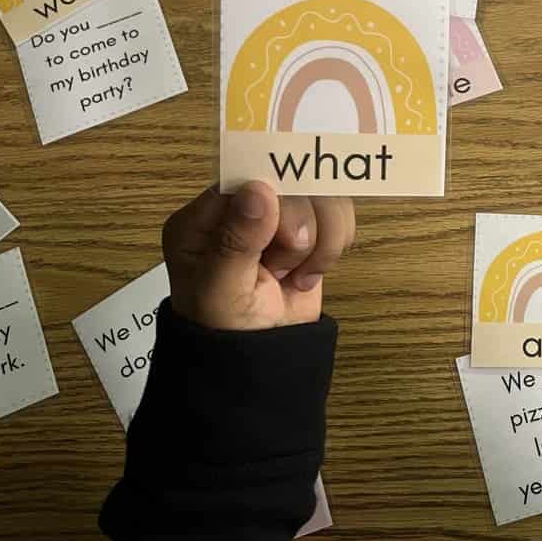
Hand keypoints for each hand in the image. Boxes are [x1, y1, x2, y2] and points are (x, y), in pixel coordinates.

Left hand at [162, 182, 355, 330]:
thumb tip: (259, 189)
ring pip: (322, 193)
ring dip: (322, 238)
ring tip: (298, 276)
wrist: (262, 365)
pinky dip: (334, 243)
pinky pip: (338, 211)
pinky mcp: (309, 229)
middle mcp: (240, 210)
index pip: (244, 175)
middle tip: (282, 267)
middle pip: (291, 179)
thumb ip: (236, 241)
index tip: (283, 233)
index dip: (274, 195)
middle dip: (300, 227)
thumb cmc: (227, 332)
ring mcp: (277, 219)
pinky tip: (310, 273)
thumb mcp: (221, 292)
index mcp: (203, 218)